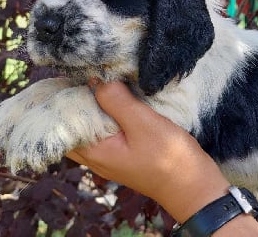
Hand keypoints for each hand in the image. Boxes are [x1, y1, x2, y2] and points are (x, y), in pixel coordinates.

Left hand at [66, 81, 230, 222]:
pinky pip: (107, 130)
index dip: (67, 97)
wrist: (193, 184)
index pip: (65, 122)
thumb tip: (95, 80)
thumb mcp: (143, 124)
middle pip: (75, 124)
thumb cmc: (169, 156)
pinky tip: (121, 99)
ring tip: (105, 82)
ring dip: (97, 106)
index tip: (76, 73)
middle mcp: (97, 155)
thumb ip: (117, 102)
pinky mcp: (124, 151)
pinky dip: (109, 114)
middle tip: (90, 74)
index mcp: (94, 150)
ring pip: (92, 126)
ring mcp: (111, 155)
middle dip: (80, 99)